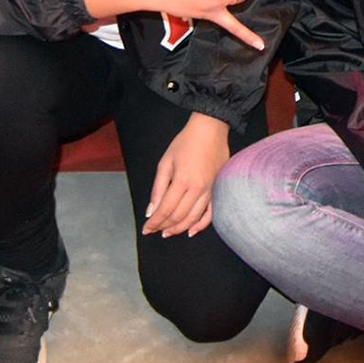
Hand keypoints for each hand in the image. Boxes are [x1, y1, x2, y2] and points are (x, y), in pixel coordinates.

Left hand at [143, 113, 230, 236]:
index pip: (165, 210)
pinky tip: (191, 231)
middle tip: (155, 230)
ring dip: (179, 228)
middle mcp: (197, 189)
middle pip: (179, 216)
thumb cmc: (185, 142)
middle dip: (164, 226)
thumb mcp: (165, 162)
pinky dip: (201, 225)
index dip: (154, 222)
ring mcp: (210, 190)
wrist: (210, 129)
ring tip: (168, 232)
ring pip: (194, 218)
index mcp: (182, 181)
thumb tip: (151, 211)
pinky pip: (211, 213)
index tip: (146, 229)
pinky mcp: (218, 189)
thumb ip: (158, 188)